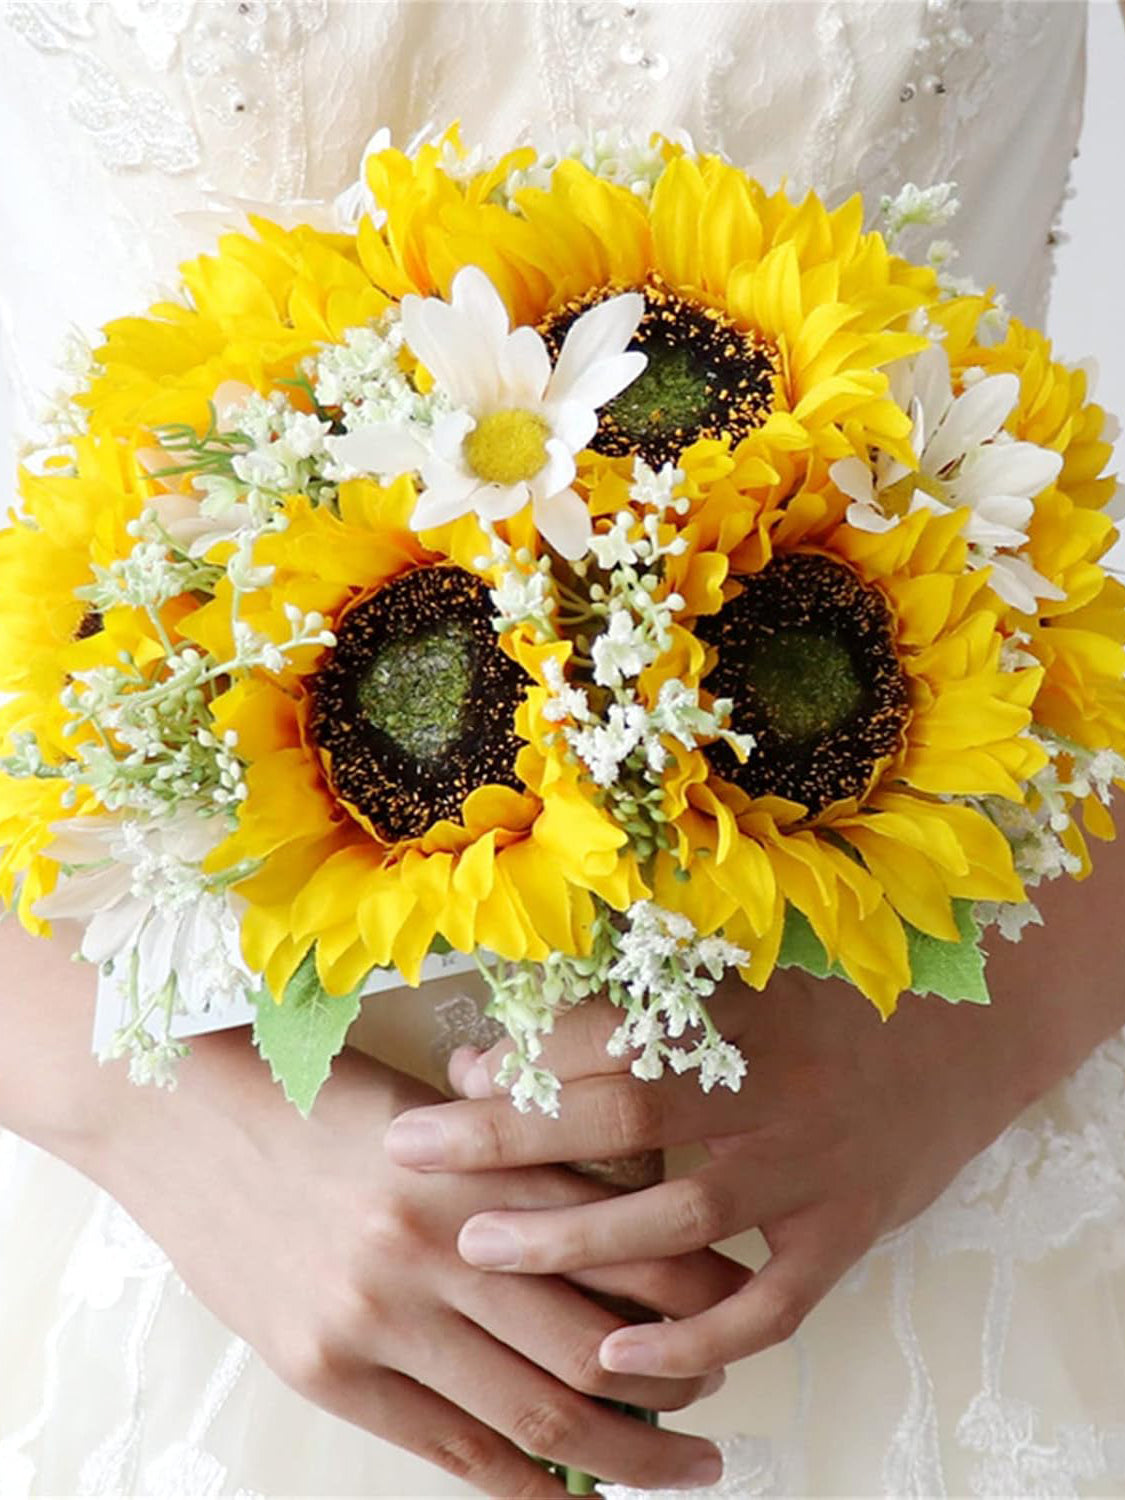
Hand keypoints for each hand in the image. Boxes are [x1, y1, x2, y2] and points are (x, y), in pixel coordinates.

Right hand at [89, 1025, 734, 1495]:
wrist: (182, 1116)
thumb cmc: (319, 1101)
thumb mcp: (435, 1111)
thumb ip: (523, 1163)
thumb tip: (625, 1226)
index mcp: (481, 1161)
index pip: (626, 1241)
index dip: (700, 1290)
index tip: (739, 1312)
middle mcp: (439, 1241)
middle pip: (598, 1345)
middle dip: (680, 1389)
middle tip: (719, 1410)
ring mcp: (378, 1312)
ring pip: (536, 1413)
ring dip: (623, 1454)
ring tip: (676, 1470)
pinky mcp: (324, 1366)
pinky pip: (449, 1447)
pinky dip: (522, 1485)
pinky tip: (570, 1498)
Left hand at [386, 837, 1124, 1380]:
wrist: (959, 1041)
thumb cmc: (824, 999)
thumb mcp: (737, 973)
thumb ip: (627, 997)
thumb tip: (507, 1035)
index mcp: (737, 1015)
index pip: (610, 1034)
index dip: (524, 1058)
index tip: (450, 1075)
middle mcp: (768, 1093)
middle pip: (623, 1118)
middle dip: (510, 1140)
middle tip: (414, 1159)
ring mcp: (808, 1172)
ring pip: (679, 1219)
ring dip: (576, 1241)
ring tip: (480, 1250)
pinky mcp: (842, 1236)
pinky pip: (766, 1305)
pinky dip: (692, 1338)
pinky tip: (614, 1359)